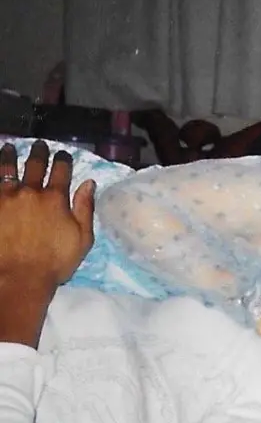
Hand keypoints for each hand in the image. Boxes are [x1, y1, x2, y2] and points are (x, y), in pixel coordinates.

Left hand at [0, 141, 94, 285]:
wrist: (19, 277)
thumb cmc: (55, 262)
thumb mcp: (82, 239)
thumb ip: (85, 208)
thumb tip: (89, 184)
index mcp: (56, 199)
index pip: (62, 171)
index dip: (63, 160)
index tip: (63, 154)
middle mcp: (31, 192)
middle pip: (35, 165)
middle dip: (39, 153)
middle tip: (39, 145)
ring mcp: (6, 197)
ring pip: (7, 168)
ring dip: (9, 155)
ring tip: (9, 147)